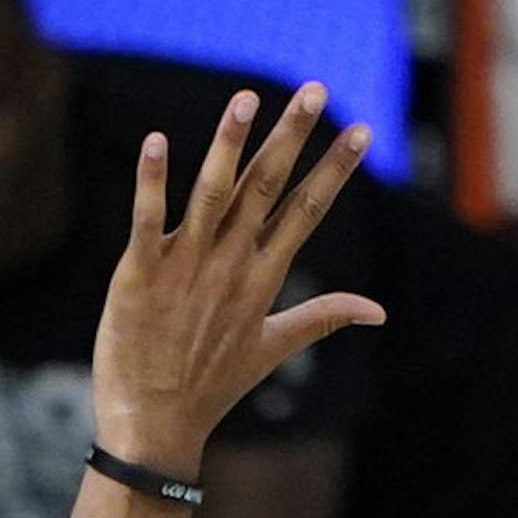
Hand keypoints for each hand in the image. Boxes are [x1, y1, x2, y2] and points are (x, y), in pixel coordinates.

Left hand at [92, 87, 381, 477]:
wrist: (153, 429)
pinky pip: (147, 221)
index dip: (334, 170)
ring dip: (229, 145)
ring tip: (246, 99)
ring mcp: (184, 268)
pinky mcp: (139, 275)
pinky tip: (156, 142)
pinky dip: (151, 183)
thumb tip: (378, 312)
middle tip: (313, 89)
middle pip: (266, 189)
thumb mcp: (271, 349)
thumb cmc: (210, 389)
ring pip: (212, 194)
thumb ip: (322, 318)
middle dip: (291, 137)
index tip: (360, 130)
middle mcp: (229, 266)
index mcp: (261, 278)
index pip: (305, 212)